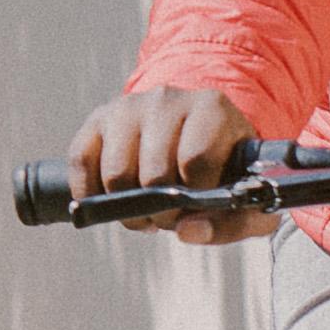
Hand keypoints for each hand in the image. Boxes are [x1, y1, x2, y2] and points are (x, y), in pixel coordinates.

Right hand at [65, 82, 270, 240]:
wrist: (195, 132)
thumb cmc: (224, 168)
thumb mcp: (247, 197)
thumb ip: (234, 222)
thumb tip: (188, 230)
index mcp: (212, 108)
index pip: (195, 160)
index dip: (195, 195)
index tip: (199, 202)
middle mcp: (167, 99)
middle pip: (154, 173)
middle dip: (161, 209)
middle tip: (170, 213)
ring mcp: (128, 106)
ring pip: (116, 174)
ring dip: (128, 207)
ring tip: (146, 207)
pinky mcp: (98, 119)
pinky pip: (81, 162)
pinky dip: (91, 193)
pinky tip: (113, 200)